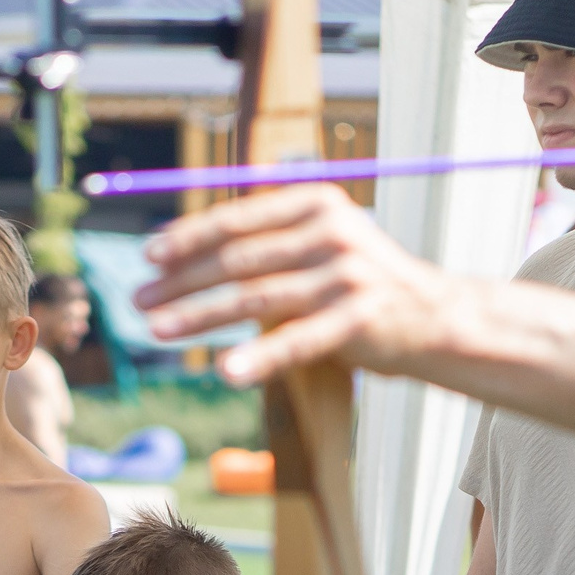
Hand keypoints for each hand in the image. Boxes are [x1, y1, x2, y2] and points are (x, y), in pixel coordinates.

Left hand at [135, 184, 450, 385]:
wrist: (434, 315)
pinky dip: (259, 357)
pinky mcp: (358, 318)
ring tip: (158, 330)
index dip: (188, 238)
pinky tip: (226, 371)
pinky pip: (297, 341)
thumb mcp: (320, 243)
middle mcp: (330, 232)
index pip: (238, 218)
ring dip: (200, 315)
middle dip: (182, 281)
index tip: (148, 256)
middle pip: (239, 257)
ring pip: (256, 297)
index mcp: (316, 203)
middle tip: (139, 301)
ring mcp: (345, 275)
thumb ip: (269, 239)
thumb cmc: (360, 282)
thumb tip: (190, 247)